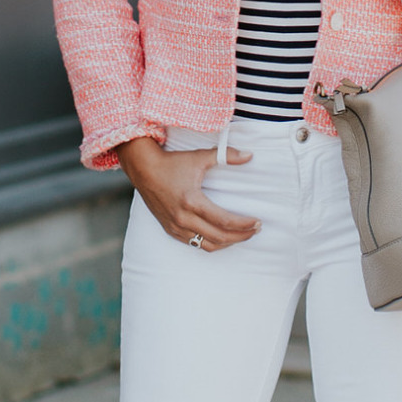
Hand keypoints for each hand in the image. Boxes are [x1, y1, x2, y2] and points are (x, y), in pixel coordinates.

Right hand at [116, 137, 258, 250]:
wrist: (144, 169)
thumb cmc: (172, 163)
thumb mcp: (200, 157)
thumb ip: (226, 156)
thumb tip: (250, 156)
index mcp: (192, 202)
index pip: (224, 221)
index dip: (244, 224)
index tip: (257, 222)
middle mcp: (183, 218)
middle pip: (219, 237)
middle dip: (240, 236)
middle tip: (255, 230)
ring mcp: (175, 226)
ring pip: (206, 245)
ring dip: (227, 243)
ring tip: (241, 235)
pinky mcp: (170, 229)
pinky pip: (193, 244)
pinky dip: (210, 243)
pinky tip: (221, 237)